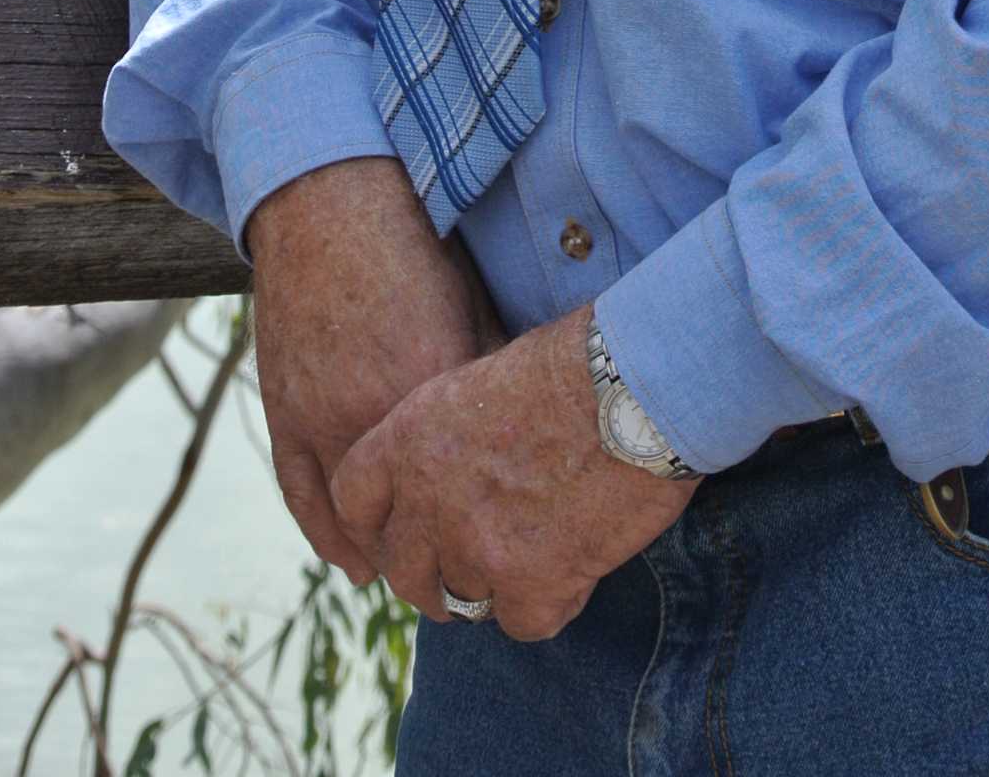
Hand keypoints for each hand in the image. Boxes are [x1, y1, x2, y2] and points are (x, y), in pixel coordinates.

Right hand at [246, 155, 504, 582]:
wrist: (327, 202)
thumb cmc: (412, 245)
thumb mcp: (471, 305)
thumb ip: (489, 375)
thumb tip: (527, 424)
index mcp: (427, 386)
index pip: (465, 482)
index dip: (489, 514)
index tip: (514, 538)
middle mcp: (370, 414)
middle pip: (411, 515)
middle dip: (442, 545)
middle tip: (474, 573)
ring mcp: (318, 418)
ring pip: (355, 520)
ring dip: (387, 552)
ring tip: (422, 576)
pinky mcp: (282, 412)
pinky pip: (303, 498)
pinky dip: (329, 539)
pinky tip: (355, 568)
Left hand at [332, 307, 696, 640]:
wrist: (635, 386)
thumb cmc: (574, 365)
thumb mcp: (482, 382)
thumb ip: (447, 437)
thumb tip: (449, 474)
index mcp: (411, 437)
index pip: (354, 500)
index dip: (376, 525)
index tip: (400, 536)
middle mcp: (429, 498)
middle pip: (406, 572)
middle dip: (435, 577)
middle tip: (474, 566)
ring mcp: (476, 548)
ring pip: (465, 603)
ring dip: (497, 588)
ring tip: (538, 554)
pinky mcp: (531, 585)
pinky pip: (523, 624)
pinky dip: (551, 604)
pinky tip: (578, 566)